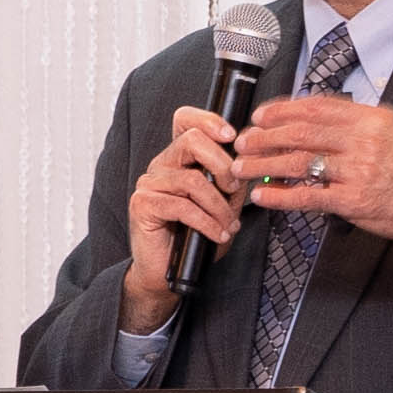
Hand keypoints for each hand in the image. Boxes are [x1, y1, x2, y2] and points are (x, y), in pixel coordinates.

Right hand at [120, 104, 244, 334]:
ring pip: (192, 179)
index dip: (208, 119)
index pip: (185, 120)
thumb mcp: (224, 204)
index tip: (232, 136)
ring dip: (218, 206)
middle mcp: (161, 165)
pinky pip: (182, 206)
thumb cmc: (195, 237)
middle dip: (223, 165)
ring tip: (228, 224)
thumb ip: (232, 181)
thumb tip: (250, 158)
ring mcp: (149, 184)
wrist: (168, 273)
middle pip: (191, 140)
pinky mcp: (142, 204)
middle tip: (235, 189)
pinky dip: (207, 222)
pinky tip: (218, 234)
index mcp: (179, 159)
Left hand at [229, 95, 392, 246]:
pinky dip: (280, 197)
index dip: (282, 110)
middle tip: (242, 141)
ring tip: (242, 168)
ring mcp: (360, 170)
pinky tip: (262, 196)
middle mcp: (365, 140)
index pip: (317, 106)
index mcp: (374, 118)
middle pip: (301, 132)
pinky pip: (308, 197)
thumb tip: (321, 120)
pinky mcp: (356, 201)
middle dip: (264, 136)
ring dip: (263, 165)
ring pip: (299, 163)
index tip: (260, 115)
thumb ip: (361, 125)